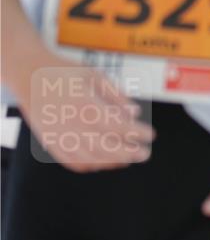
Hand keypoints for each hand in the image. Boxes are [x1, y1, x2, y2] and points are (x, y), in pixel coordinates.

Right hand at [17, 53, 153, 171]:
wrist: (29, 75)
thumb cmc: (65, 73)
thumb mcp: (95, 76)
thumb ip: (117, 96)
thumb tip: (135, 114)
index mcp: (85, 104)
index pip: (118, 126)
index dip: (137, 133)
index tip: (151, 135)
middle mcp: (72, 123)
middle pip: (107, 147)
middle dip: (130, 153)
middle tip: (145, 154)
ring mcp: (59, 135)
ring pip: (91, 159)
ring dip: (113, 162)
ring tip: (129, 158)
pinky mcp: (50, 142)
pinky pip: (73, 162)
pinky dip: (91, 165)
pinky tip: (105, 161)